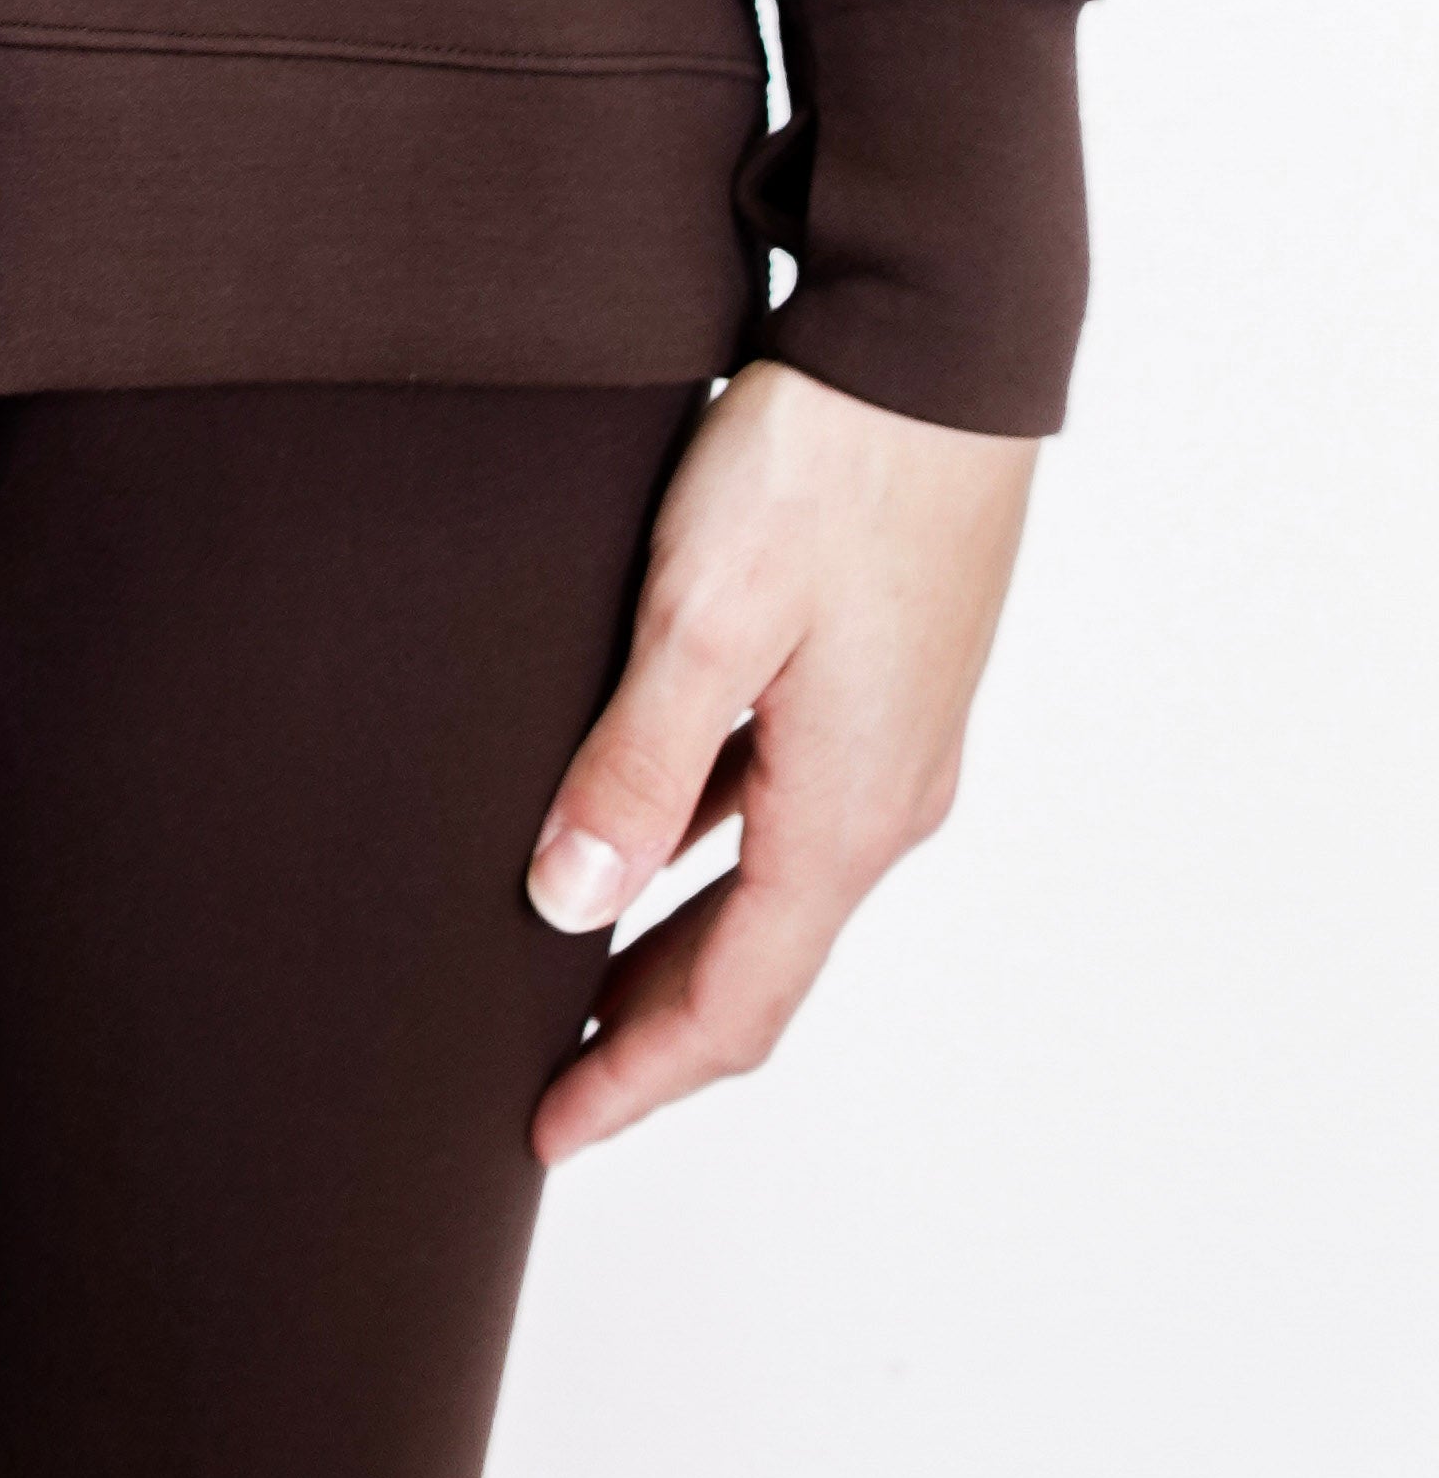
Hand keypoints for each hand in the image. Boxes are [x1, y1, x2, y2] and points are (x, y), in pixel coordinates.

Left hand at [524, 357, 1035, 1161]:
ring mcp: (891, 738)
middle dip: (648, 1033)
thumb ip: (633, 767)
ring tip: (566, 967)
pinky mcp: (879, 678)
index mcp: (845, 812)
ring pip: (768, 886)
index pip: (735, 1006)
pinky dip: (704, 852)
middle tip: (540, 1077)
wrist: (937, 344)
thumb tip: (563, 908)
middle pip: (757, 964)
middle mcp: (885, 797)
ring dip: (673, 941)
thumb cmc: (823, 465)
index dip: (634, 1082)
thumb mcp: (701, 617)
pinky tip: (635, 826)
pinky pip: (782, 809)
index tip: (545, 1134)